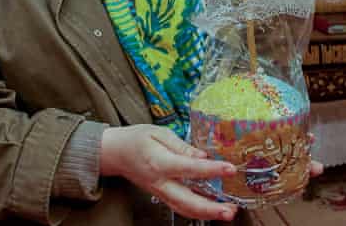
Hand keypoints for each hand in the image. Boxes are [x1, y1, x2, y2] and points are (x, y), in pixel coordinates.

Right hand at [100, 125, 237, 221]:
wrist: (114, 153)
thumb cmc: (135, 139)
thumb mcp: (158, 132)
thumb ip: (181, 146)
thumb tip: (203, 156)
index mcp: (159, 162)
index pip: (189, 168)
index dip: (212, 170)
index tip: (230, 169)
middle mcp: (159, 182)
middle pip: (187, 201)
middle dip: (211, 209)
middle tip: (231, 210)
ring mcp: (159, 192)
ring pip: (184, 209)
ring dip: (206, 214)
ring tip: (227, 213)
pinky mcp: (160, 195)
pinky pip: (180, 207)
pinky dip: (197, 211)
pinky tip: (212, 208)